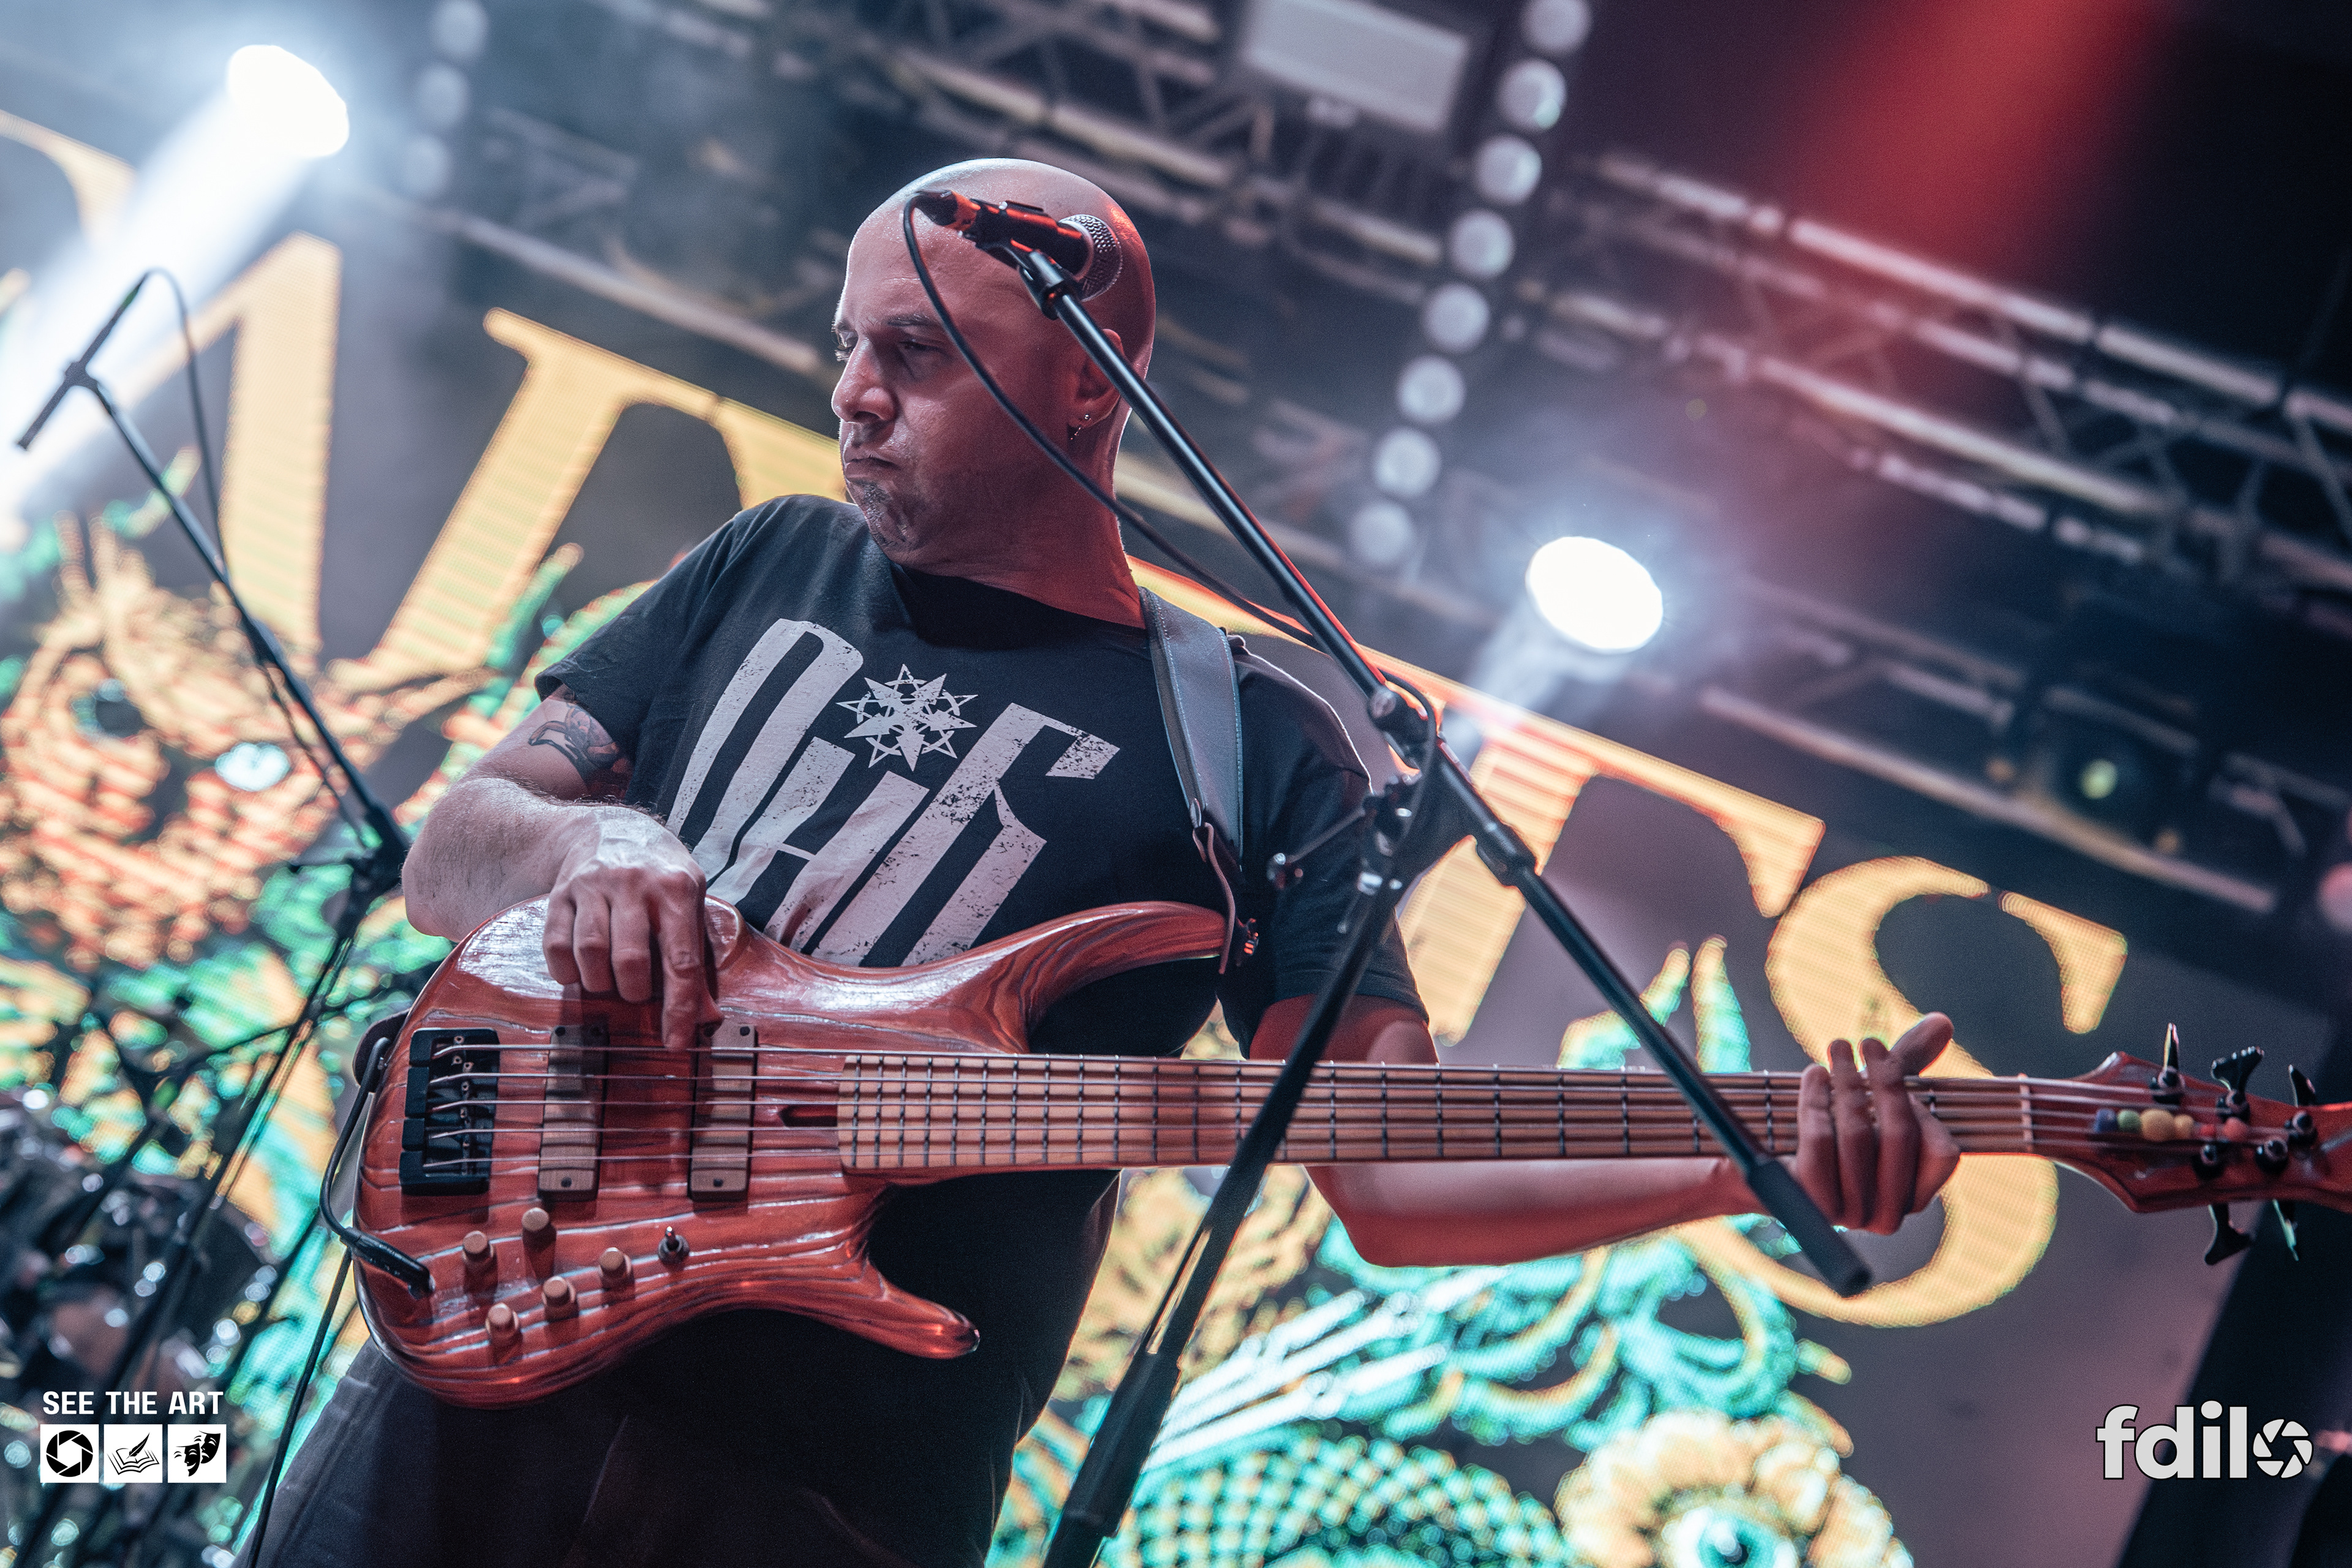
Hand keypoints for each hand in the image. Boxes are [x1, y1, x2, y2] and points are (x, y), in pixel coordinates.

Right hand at [543, 810, 720, 1049]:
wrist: (613, 827)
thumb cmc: (662, 875)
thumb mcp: (691, 901)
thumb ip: (697, 955)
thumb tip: (706, 1017)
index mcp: (677, 887)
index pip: (681, 960)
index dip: (679, 1007)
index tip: (676, 1042)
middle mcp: (634, 882)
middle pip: (630, 960)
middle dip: (634, 992)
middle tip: (637, 994)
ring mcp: (593, 885)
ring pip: (590, 953)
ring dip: (600, 983)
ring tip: (610, 983)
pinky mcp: (561, 892)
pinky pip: (556, 945)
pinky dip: (565, 972)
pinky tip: (578, 974)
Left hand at [1786, 1012, 1962, 1233]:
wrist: (1764, 1167)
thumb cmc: (1831, 1130)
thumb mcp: (1872, 1100)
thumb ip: (1909, 1065)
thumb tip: (1942, 1021)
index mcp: (1916, 1196)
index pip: (1942, 1151)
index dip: (1919, 1103)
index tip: (1887, 1057)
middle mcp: (1888, 1215)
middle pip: (1899, 1135)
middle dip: (1884, 1080)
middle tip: (1865, 1040)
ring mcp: (1849, 1214)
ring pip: (1858, 1136)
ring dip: (1848, 1083)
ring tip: (1837, 1049)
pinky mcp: (1809, 1204)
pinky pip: (1819, 1142)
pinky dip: (1816, 1101)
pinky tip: (1814, 1074)